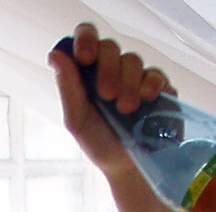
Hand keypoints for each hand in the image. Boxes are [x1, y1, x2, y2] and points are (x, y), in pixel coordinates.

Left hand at [48, 23, 171, 178]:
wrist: (128, 169)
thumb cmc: (100, 144)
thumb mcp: (77, 121)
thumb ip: (68, 87)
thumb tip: (56, 55)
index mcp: (89, 73)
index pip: (87, 38)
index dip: (86, 40)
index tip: (86, 58)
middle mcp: (112, 69)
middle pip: (110, 47)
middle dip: (108, 68)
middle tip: (107, 95)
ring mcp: (136, 77)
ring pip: (133, 60)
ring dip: (128, 83)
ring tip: (125, 110)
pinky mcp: (158, 88)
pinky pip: (156, 74)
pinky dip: (150, 84)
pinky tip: (146, 100)